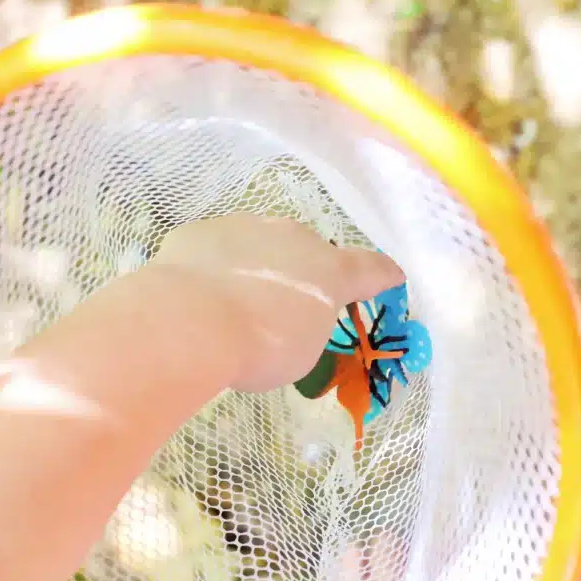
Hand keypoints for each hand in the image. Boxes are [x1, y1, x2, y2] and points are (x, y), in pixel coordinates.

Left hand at [148, 214, 404, 392]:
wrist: (188, 320)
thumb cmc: (260, 347)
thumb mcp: (302, 353)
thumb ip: (307, 325)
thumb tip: (289, 313)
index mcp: (330, 271)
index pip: (371, 269)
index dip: (383, 276)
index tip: (392, 278)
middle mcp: (294, 237)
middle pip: (309, 252)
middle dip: (303, 274)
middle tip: (283, 310)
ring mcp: (245, 226)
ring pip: (261, 245)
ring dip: (258, 267)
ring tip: (234, 305)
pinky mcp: (202, 230)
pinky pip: (218, 249)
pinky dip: (216, 268)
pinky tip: (198, 296)